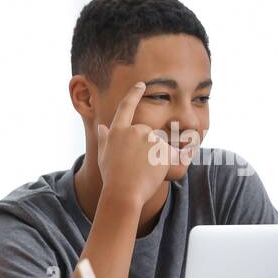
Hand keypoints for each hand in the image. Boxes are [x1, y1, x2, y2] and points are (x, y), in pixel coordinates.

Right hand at [93, 82, 187, 208]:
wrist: (123, 193)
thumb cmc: (111, 177)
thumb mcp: (103, 156)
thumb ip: (104, 139)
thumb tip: (102, 127)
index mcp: (118, 131)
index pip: (127, 106)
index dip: (134, 93)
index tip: (141, 85)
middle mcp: (135, 130)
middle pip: (147, 134)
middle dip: (146, 147)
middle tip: (137, 166)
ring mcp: (150, 139)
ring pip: (159, 145)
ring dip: (155, 157)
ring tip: (145, 172)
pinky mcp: (164, 150)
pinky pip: (175, 154)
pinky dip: (173, 160)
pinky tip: (163, 169)